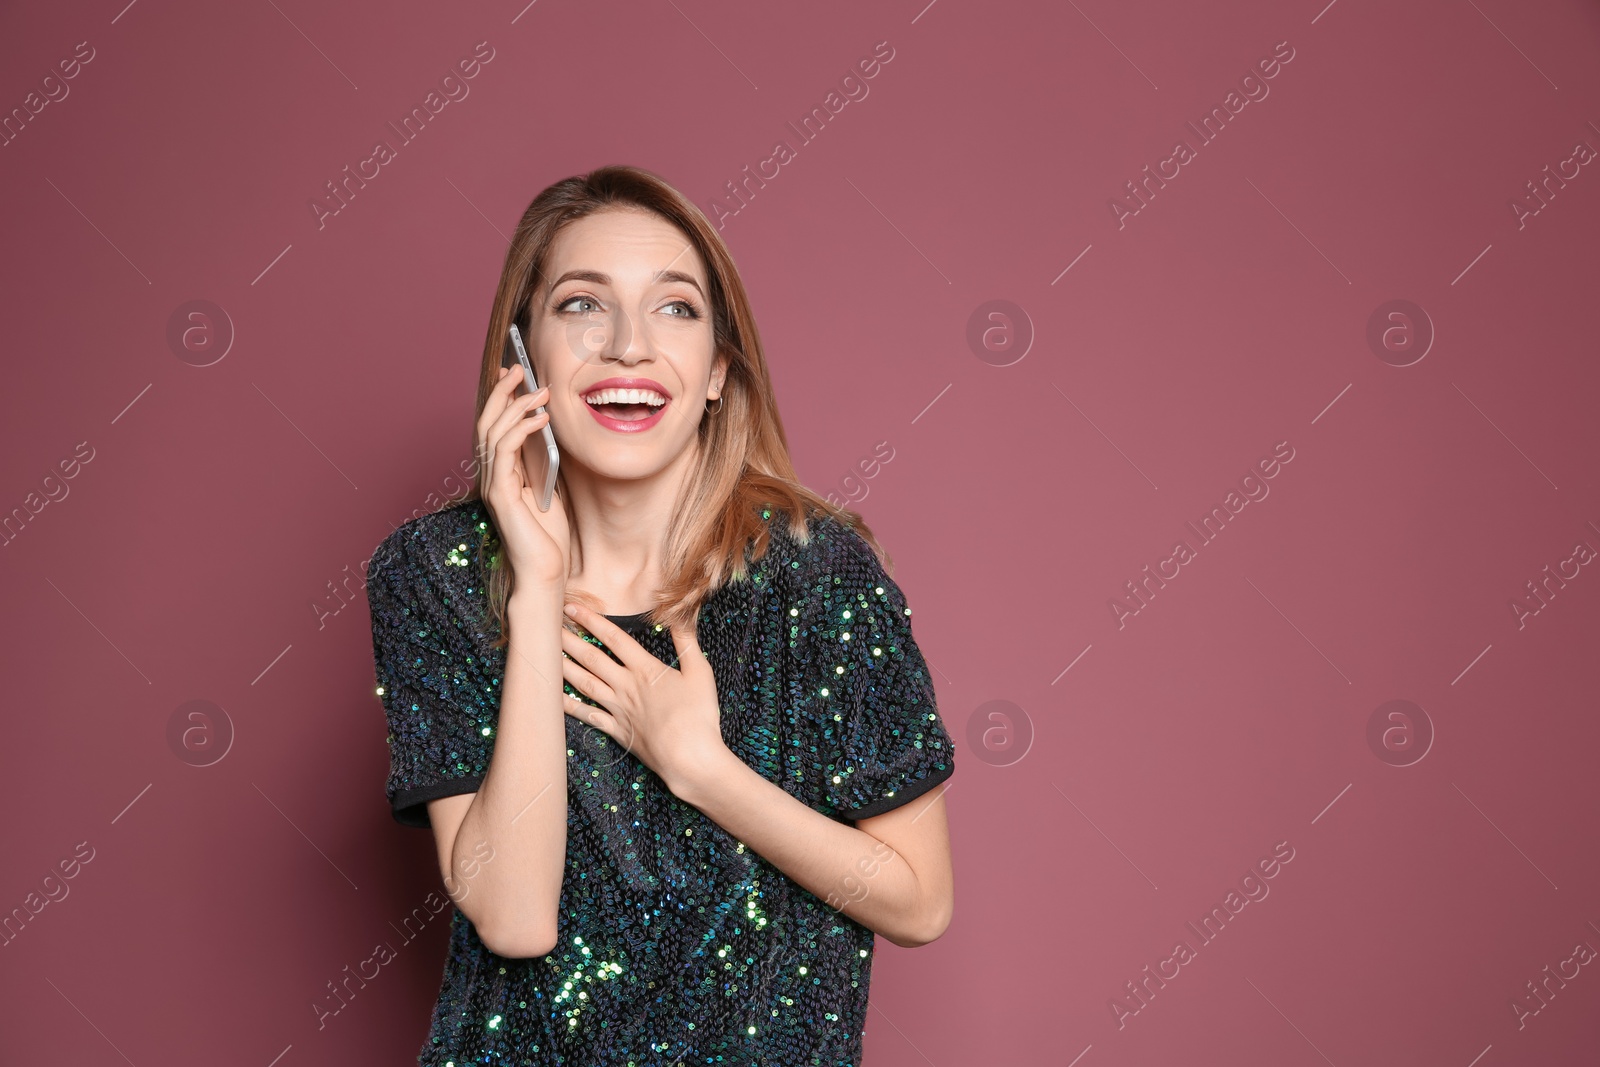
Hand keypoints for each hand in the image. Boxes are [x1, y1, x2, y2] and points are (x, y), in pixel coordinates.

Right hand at [477, 365, 569, 587]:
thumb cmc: (549, 537)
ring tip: (538, 390)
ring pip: (493, 432)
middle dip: (501, 392)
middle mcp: (492, 476)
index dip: (500, 399)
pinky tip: (541, 419)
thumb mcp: (551, 489)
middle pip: (486, 422)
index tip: (515, 375)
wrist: (545, 572)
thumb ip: (543, 462)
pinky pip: (505, 451)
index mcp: (501, 474)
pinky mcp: (501, 494)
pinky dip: (521, 429)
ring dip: (516, 406)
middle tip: (518, 368)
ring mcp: (493, 485)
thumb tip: (549, 428)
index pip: (494, 427)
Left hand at [557, 603, 728, 796]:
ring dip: (563, 667)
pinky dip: (570, 706)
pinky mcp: (617, 730)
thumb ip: (687, 642)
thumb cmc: (698, 716)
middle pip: (592, 658)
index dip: (591, 620)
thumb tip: (679, 615)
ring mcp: (618, 709)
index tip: (572, 607)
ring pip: (584, 683)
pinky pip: (588, 716)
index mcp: (645, 669)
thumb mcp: (700, 673)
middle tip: (547, 625)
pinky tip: (554, 698)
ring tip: (544, 655)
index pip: (614, 638)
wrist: (689, 758)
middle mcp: (626, 686)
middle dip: (569, 640)